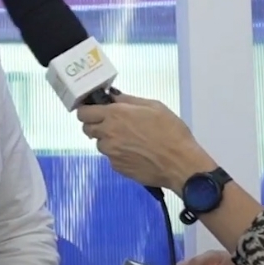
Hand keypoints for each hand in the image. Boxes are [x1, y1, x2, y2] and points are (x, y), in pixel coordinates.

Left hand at [76, 94, 214, 191]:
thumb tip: (114, 97)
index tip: (92, 110)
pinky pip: (111, 158)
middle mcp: (108, 134)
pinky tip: (136, 153)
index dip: (86, 110)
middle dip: (95, 125)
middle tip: (111, 124)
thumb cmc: (171, 132)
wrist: (180, 163)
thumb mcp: (154, 106)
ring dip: (109, 140)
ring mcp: (111, 153)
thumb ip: (129, 101)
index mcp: (115, 115)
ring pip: (100, 144)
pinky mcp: (117, 167)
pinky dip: (119, 154)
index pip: (83, 113)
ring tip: (130, 140)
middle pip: (87, 129)